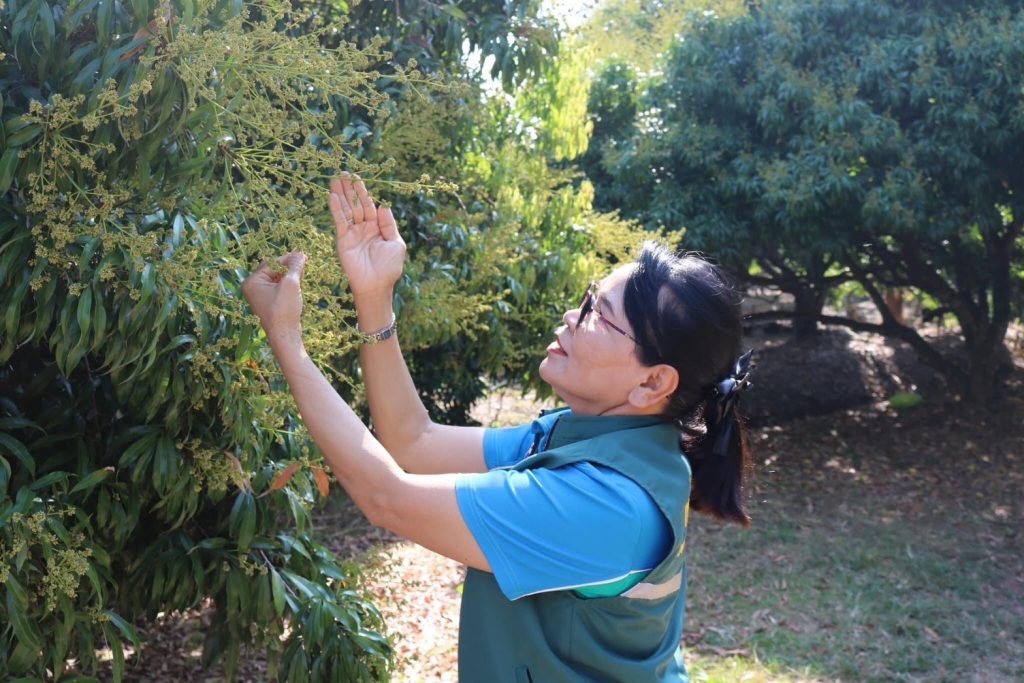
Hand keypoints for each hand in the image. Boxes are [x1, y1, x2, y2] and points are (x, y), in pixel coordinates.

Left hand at [241, 251, 306, 343]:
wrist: (284, 335)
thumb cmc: (284, 309)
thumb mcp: (291, 284)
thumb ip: (295, 266)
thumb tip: (300, 254)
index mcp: (252, 282)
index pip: (272, 263)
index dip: (288, 258)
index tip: (302, 254)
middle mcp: (253, 288)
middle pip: (273, 270)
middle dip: (289, 266)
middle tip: (304, 260)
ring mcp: (260, 296)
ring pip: (277, 278)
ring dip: (290, 274)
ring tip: (303, 271)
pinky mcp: (269, 303)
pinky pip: (278, 288)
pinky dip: (288, 283)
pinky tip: (299, 282)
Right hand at [328, 174, 405, 298]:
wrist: (376, 286)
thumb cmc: (389, 267)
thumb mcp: (396, 244)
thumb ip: (389, 224)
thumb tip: (383, 205)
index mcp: (378, 227)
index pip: (369, 205)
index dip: (362, 191)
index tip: (355, 177)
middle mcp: (364, 228)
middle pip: (356, 204)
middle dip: (349, 189)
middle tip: (341, 172)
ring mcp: (352, 234)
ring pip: (347, 210)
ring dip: (340, 195)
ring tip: (334, 179)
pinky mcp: (343, 240)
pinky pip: (340, 221)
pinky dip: (336, 209)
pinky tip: (333, 196)